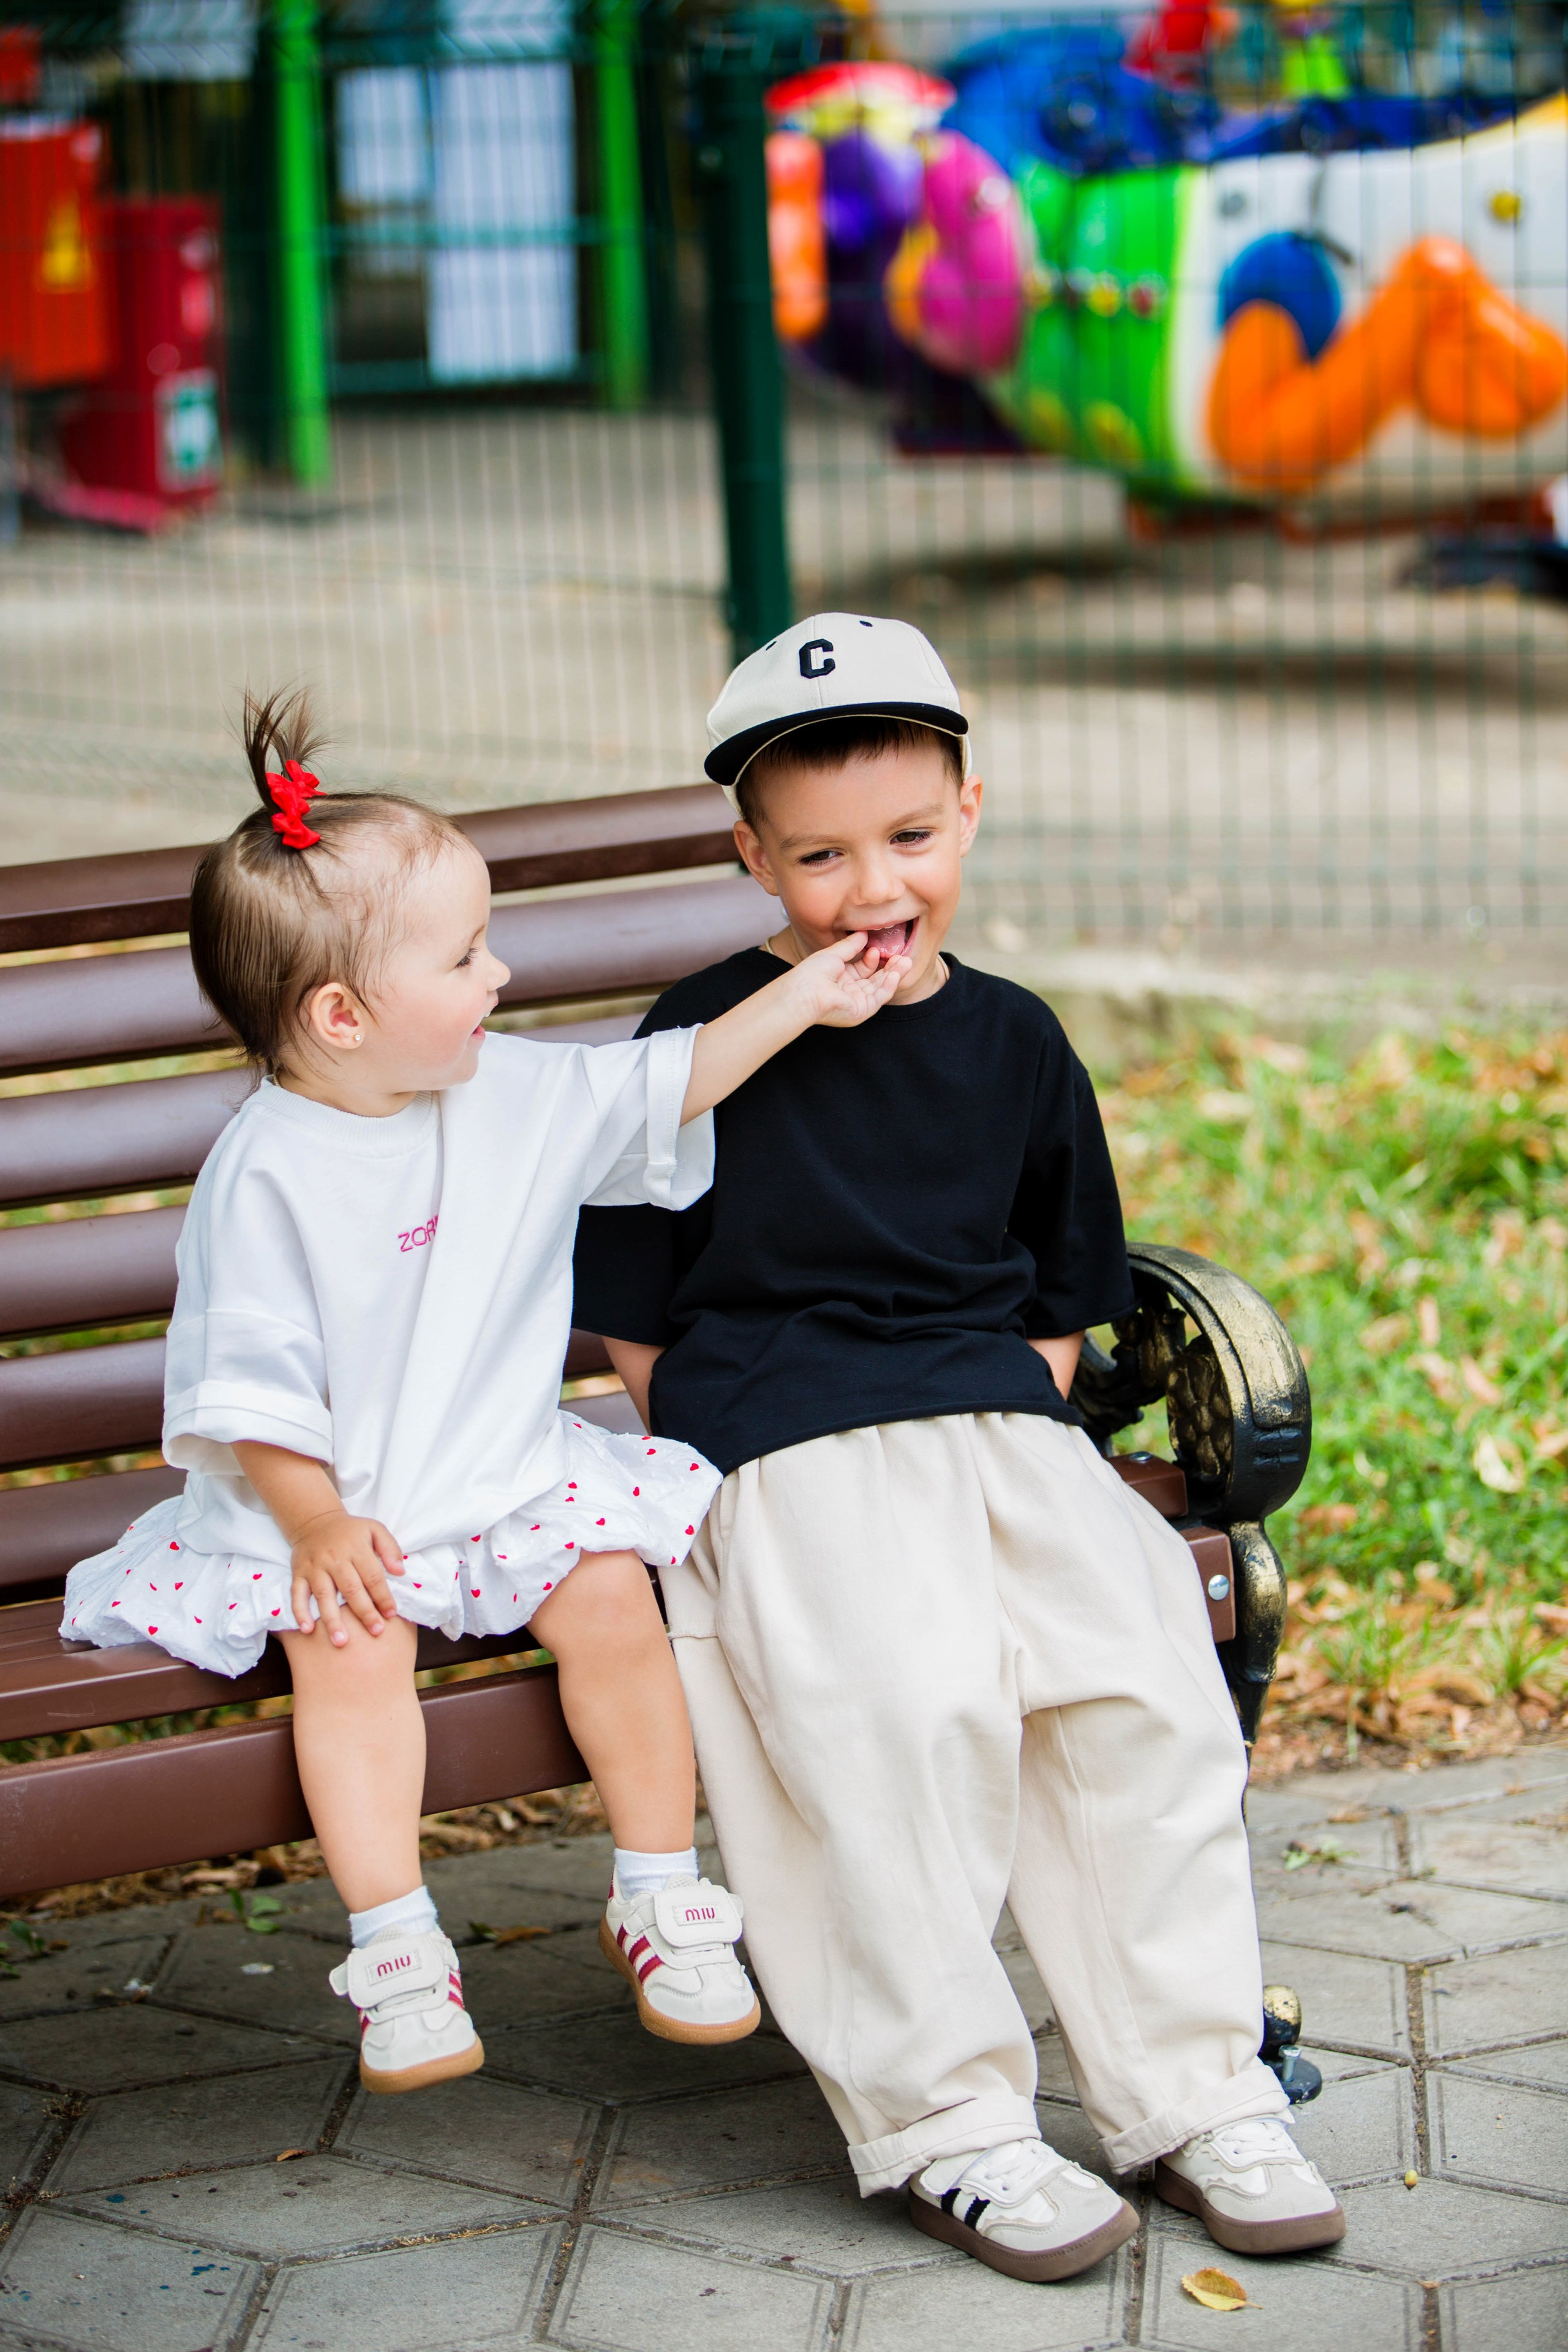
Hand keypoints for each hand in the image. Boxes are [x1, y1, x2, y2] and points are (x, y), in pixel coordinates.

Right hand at [288, 1510, 403, 1645]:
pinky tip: (306, 1630)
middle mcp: (335, 1559)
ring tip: (341, 1641)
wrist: (315, 1521)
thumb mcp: (374, 1529)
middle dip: (364, 1612)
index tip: (391, 1615)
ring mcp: (315, 1567)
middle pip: (351, 1589)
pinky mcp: (299, 1573)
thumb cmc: (351, 1531)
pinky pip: (297, 1594)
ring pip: (324, 1595)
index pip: (373, 1576)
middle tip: (375, 1631)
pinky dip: (300, 1612)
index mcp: (356, 1549)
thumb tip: (400, 1571)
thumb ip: (390, 1548)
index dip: (383, 1596)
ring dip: (332, 1619)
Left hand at [789, 932, 911, 1028]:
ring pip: (880, 988)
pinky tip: (895, 974)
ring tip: (905, 961)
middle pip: (875, 979)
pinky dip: (889, 986)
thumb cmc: (812, 973)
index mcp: (841, 979)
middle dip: (889, 967)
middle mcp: (849, 992)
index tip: (875, 948)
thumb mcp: (834, 954)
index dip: (872, 959)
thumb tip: (863, 934)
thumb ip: (851, 945)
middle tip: (902, 956)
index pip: (863, 969)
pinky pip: (879, 998)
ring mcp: (855, 1003)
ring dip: (894, 975)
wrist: (804, 991)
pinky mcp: (860, 1012)